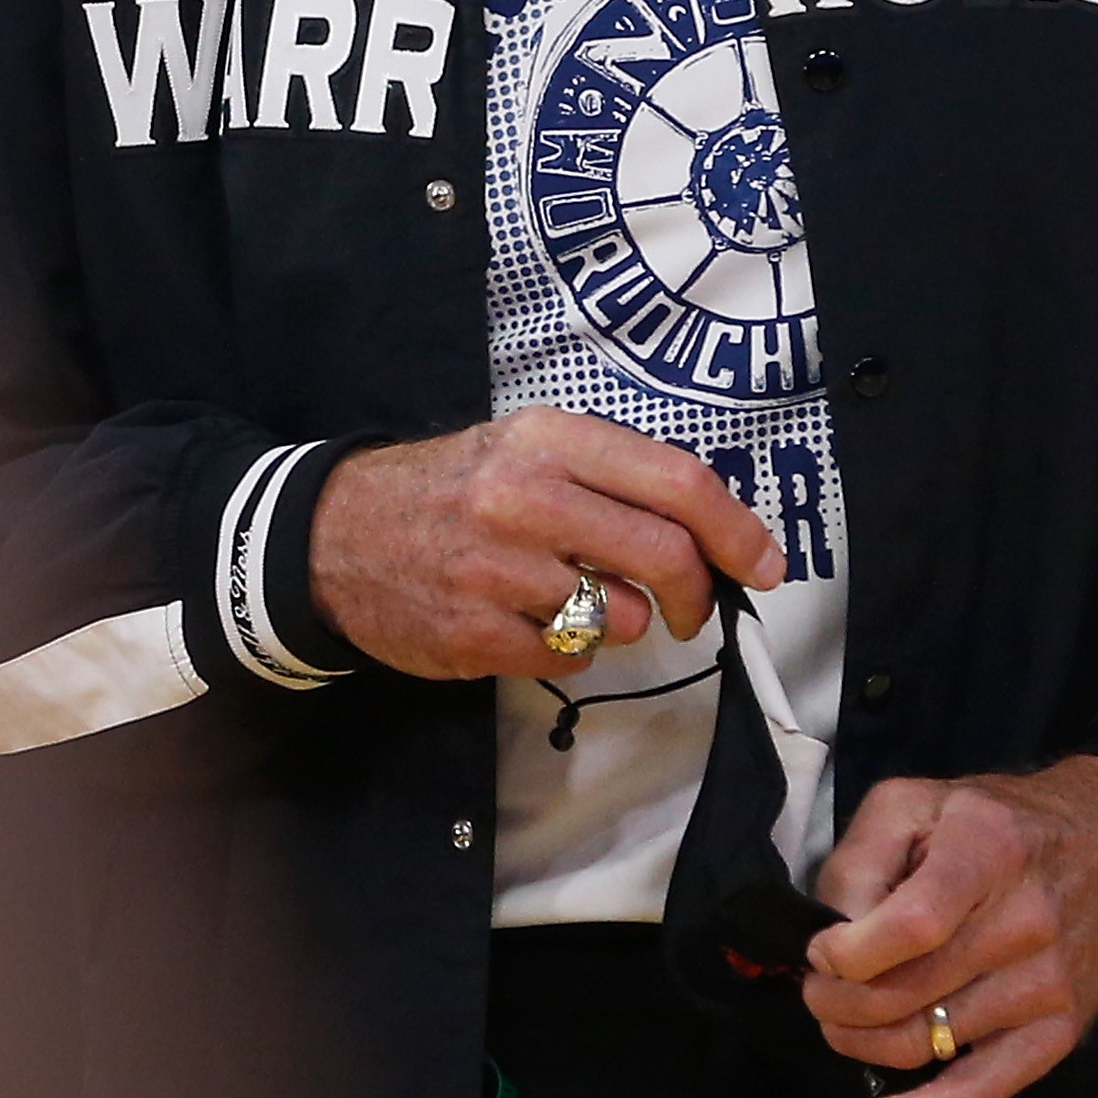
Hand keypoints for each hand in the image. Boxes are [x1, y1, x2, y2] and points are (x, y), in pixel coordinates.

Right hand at [306, 411, 786, 681]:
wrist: (333, 533)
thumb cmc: (452, 488)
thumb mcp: (527, 448)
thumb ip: (612, 478)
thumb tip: (711, 532)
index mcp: (550, 440)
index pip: (677, 483)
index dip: (737, 531)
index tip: (765, 566)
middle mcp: (527, 498)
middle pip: (665, 556)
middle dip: (699, 594)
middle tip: (696, 611)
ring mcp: (497, 570)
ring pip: (620, 617)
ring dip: (621, 622)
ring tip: (575, 598)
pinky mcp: (474, 634)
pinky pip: (566, 657)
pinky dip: (565, 648)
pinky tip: (526, 620)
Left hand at [803, 755, 1097, 1097]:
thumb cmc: (998, 824)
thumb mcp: (918, 802)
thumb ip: (862, 858)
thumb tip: (830, 934)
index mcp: (986, 852)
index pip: (909, 927)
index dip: (845, 952)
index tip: (820, 951)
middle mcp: (1024, 923)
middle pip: (906, 995)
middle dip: (836, 1002)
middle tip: (818, 989)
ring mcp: (1045, 988)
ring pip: (923, 1045)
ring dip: (859, 1043)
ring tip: (841, 1020)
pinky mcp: (1056, 1036)